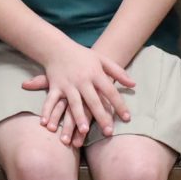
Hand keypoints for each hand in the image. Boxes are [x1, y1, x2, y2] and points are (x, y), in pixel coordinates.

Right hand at [21, 44, 135, 147]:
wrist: (57, 47)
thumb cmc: (82, 55)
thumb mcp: (102, 59)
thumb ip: (118, 72)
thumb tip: (134, 84)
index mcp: (95, 73)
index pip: (110, 91)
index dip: (119, 104)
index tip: (127, 118)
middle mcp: (82, 80)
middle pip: (94, 100)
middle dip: (101, 116)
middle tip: (108, 132)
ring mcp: (67, 84)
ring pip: (74, 103)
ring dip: (78, 117)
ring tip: (84, 130)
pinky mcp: (54, 87)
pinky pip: (51, 101)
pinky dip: (47, 112)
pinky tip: (46, 124)